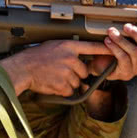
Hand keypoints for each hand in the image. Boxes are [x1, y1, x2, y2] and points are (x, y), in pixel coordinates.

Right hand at [0, 39, 116, 96]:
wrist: (23, 68)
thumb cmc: (35, 57)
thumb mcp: (53, 46)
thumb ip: (68, 51)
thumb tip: (79, 58)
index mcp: (68, 47)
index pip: (92, 47)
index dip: (104, 49)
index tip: (113, 50)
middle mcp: (70, 59)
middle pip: (84, 71)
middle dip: (76, 74)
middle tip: (61, 71)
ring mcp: (67, 72)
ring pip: (76, 82)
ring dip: (68, 83)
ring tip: (54, 77)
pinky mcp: (63, 85)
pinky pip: (69, 90)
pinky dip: (62, 90)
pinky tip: (52, 83)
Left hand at [87, 24, 136, 82]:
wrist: (99, 62)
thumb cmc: (113, 48)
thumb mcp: (125, 38)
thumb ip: (132, 33)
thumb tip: (132, 21)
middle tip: (127, 26)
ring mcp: (136, 68)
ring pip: (134, 51)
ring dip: (121, 40)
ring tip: (111, 32)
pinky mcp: (126, 73)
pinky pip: (123, 58)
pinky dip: (115, 48)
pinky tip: (108, 42)